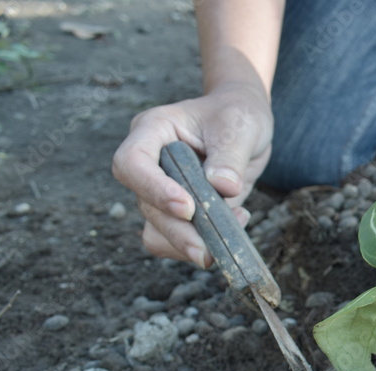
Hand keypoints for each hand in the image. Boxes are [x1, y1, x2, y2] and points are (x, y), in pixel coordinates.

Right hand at [112, 83, 272, 266]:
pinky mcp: (179, 212)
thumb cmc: (237, 115)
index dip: (154, 189)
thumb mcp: (240, 126)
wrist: (244, 125)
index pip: (132, 162)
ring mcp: (161, 190)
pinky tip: (235, 224)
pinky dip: (202, 244)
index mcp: (153, 131)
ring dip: (188, 244)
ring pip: (156, 230)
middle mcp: (150, 164)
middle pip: (146, 205)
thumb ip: (230, 156)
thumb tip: (223, 188)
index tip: (188, 208)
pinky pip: (176, 240)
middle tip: (207, 252)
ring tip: (230, 232)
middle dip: (177, 232)